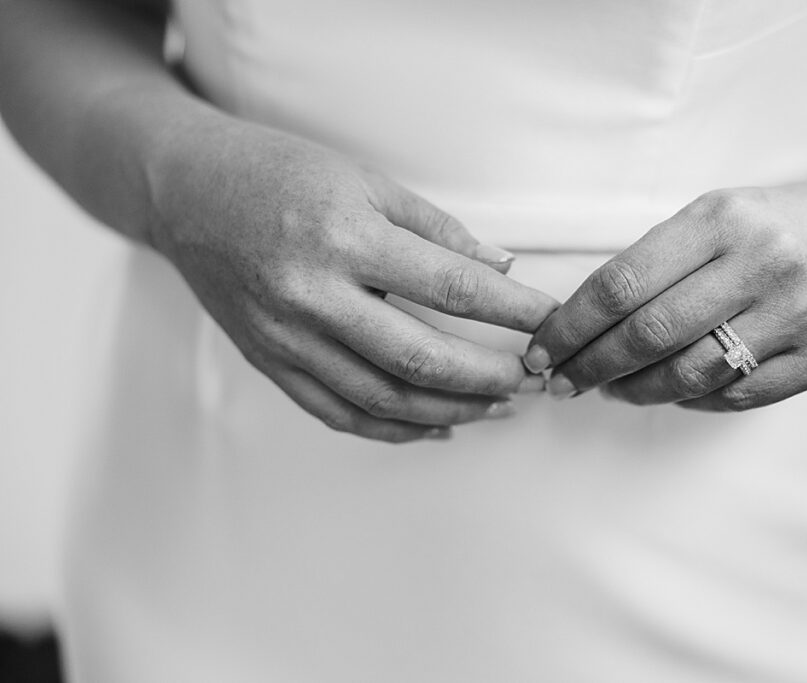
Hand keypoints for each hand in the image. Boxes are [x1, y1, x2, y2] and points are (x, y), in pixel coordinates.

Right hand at [150, 118, 557, 441]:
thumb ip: (438, 229)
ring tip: (498, 408)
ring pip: (382, 398)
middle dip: (489, 376)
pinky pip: (339, 412)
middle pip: (421, 357)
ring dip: (451, 411)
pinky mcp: (270, 361)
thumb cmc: (280, 173)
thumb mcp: (366, 180)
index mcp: (346, 237)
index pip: (452, 287)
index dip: (512, 311)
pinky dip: (393, 429)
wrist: (185, 191)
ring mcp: (286, 336)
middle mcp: (313, 294)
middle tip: (533, 378)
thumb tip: (502, 269)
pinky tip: (436, 428)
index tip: (550, 321)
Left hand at [525, 183, 806, 409]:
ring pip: (691, 375)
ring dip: (636, 391)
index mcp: (722, 219)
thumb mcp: (711, 216)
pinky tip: (668, 391)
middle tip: (560, 382)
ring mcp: (801, 313)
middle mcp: (765, 262)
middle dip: (591, 366)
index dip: (570, 325)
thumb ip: (652, 264)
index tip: (541, 350)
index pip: (623, 283)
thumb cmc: (768, 226)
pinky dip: (689, 401)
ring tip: (611, 388)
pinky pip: (736, 397)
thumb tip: (578, 328)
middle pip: (651, 334)